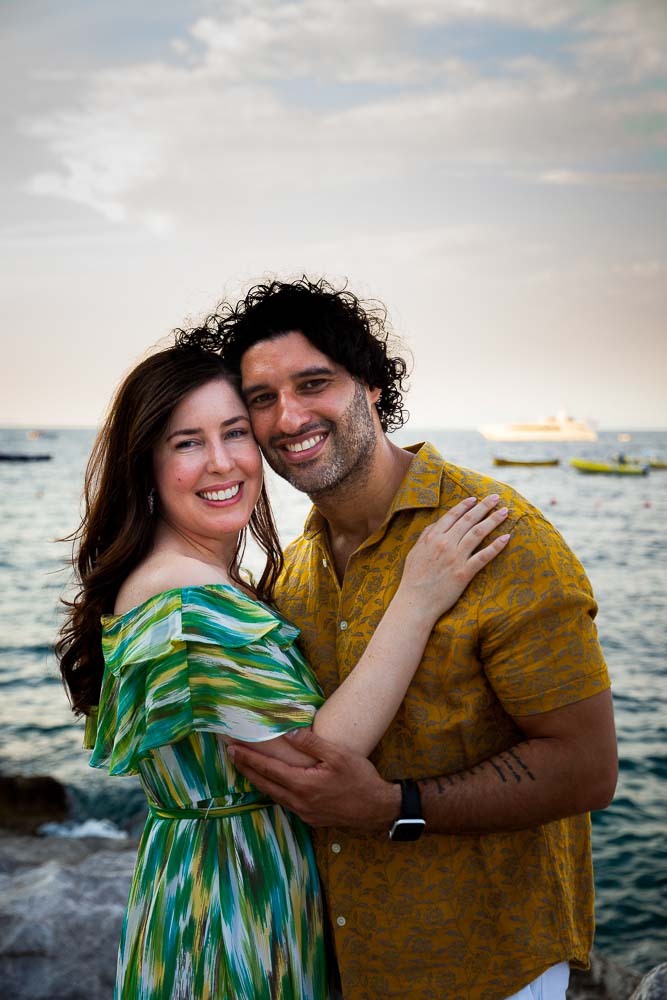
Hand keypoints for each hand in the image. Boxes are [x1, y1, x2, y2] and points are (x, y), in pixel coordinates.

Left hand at [228, 728, 399, 829]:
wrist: (376, 810)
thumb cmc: (360, 779)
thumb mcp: (338, 755)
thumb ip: (312, 743)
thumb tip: (289, 732)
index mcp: (301, 784)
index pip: (267, 768)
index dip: (248, 757)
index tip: (232, 747)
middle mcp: (298, 801)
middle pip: (264, 783)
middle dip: (245, 768)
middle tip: (231, 754)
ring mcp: (303, 812)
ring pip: (273, 795)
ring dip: (257, 780)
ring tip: (246, 767)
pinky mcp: (311, 818)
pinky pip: (285, 802)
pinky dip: (273, 790)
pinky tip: (273, 784)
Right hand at [399, 495, 508, 621]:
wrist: (415, 602)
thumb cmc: (413, 578)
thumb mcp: (415, 552)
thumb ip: (425, 536)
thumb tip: (436, 524)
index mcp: (433, 538)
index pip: (452, 516)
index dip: (465, 505)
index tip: (475, 499)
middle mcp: (445, 544)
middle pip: (468, 520)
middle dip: (484, 507)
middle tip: (496, 498)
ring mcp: (456, 558)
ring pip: (478, 534)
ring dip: (493, 520)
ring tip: (505, 512)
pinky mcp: (464, 573)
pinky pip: (483, 556)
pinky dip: (496, 546)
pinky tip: (506, 537)